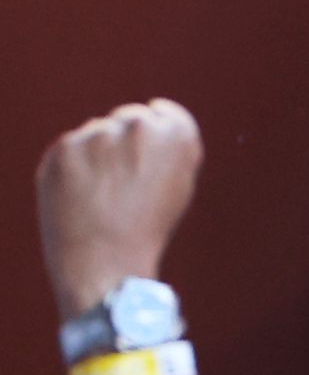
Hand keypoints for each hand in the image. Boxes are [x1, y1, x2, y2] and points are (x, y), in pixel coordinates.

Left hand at [36, 97, 201, 321]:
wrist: (106, 261)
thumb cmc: (147, 227)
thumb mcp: (179, 184)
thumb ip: (168, 146)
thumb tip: (151, 114)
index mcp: (177, 135)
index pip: (164, 112)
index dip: (156, 131)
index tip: (146, 149)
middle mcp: (140, 126)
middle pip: (129, 118)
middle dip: (125, 141)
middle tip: (122, 181)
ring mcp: (99, 135)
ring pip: (97, 132)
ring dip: (98, 153)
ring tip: (101, 194)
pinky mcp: (64, 148)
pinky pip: (70, 148)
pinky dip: (72, 166)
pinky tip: (81, 193)